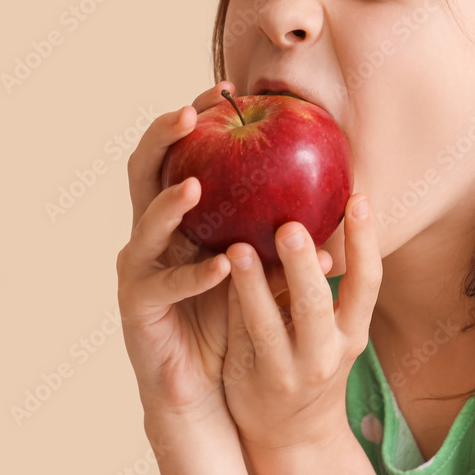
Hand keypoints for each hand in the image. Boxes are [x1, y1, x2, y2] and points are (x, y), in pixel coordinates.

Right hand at [116, 80, 295, 432]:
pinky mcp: (138, 307)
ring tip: (197, 185)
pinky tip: (224, 263)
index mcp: (176, 217)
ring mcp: (138, 269)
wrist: (202, 387)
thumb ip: (279, 239)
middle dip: (165, 138)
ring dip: (170, 204)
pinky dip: (195, 274)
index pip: (178, 153)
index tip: (226, 88)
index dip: (194, 118)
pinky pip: (165, 285)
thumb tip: (336, 212)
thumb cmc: (230, 321)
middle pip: (144, 171)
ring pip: (144, 225)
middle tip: (193, 113)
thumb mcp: (258, 271)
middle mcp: (149, 234)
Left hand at [221, 193, 381, 452]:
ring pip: (268, 326)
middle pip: (317, 306)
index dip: (365, 241)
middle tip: (290, 225)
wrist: (292, 435)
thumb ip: (323, 283)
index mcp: (352, 332)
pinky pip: (238, 337)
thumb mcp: (332, 329)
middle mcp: (326, 354)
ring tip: (238, 248)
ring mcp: (287, 372)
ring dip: (253, 286)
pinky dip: (230, 305)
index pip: (368, 283)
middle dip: (303, 266)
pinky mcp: (251, 380)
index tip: (357, 197)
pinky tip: (217, 274)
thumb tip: (316, 214)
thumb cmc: (310, 360)